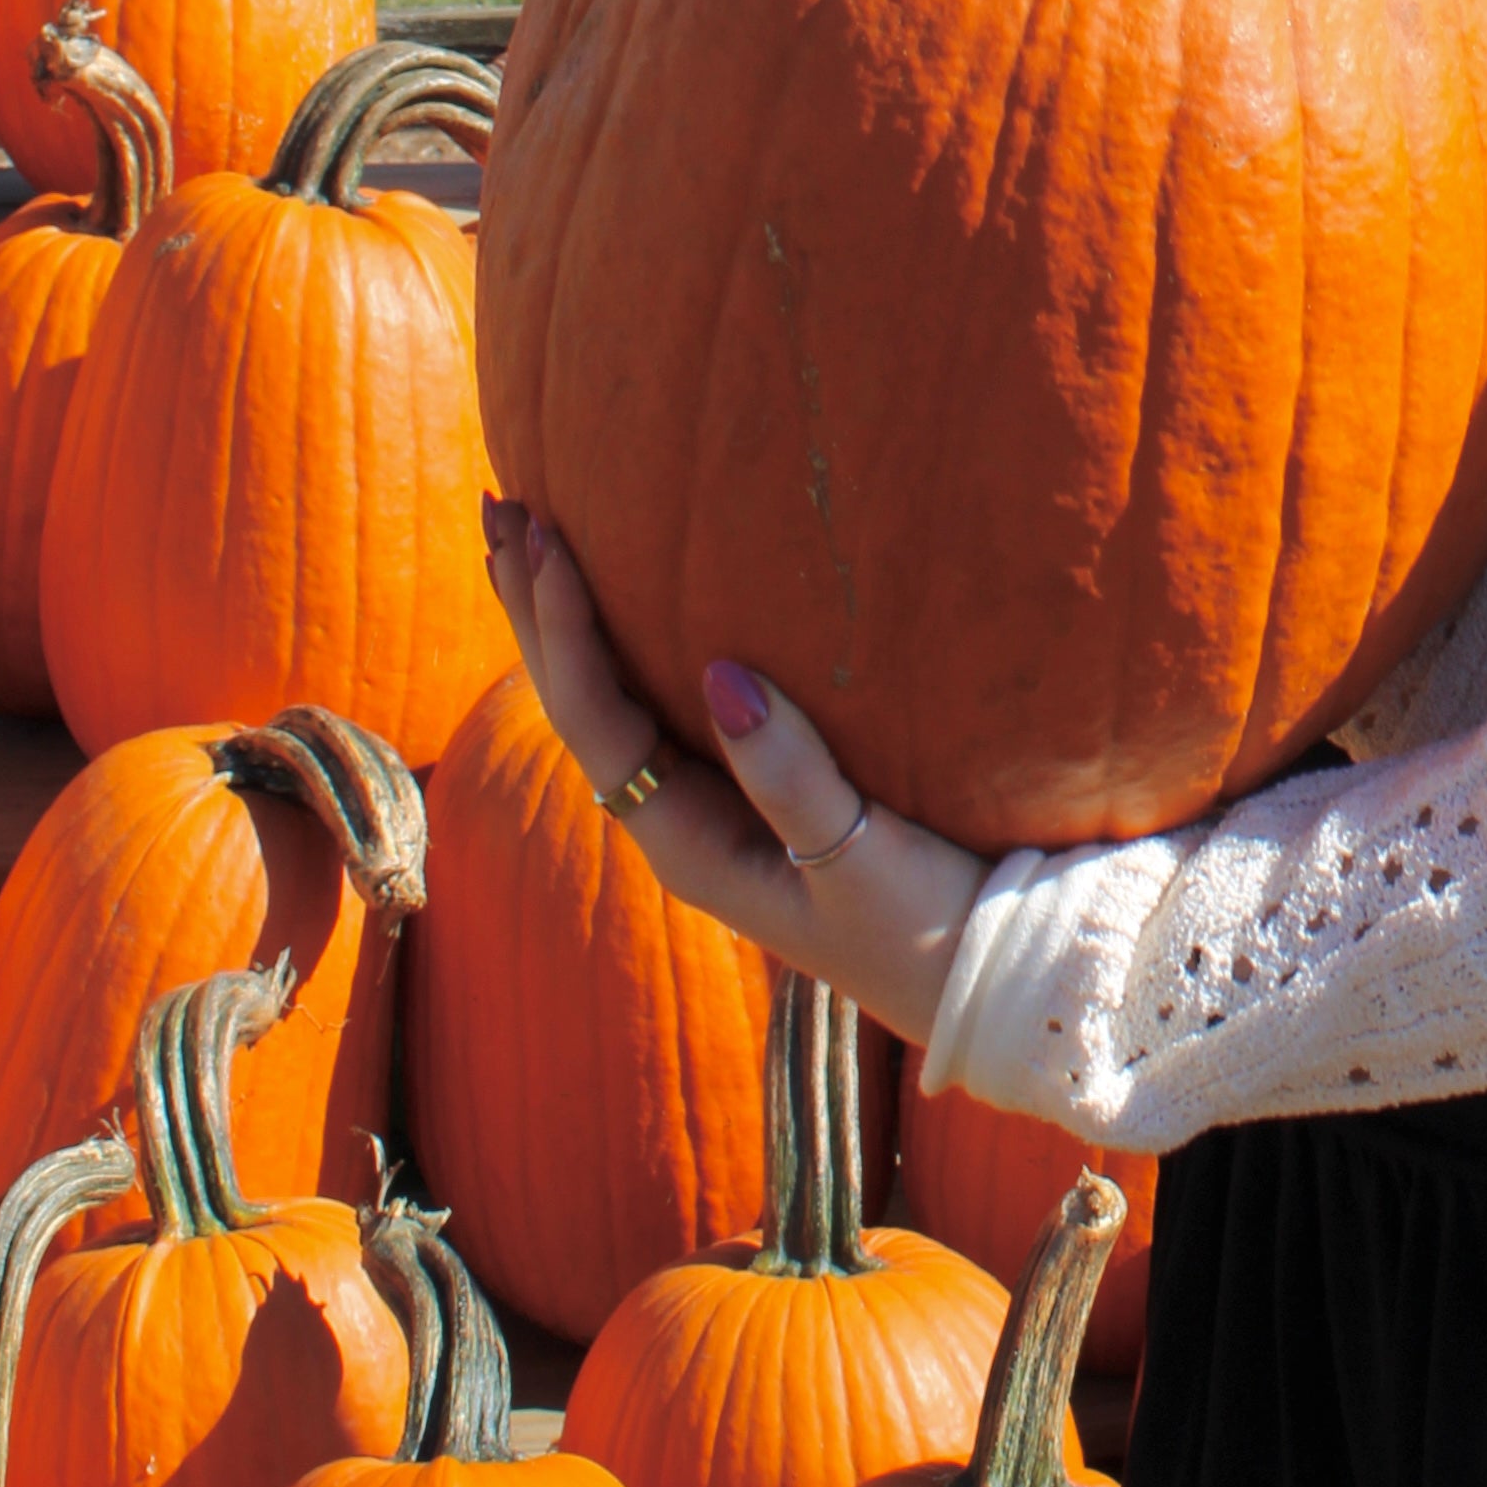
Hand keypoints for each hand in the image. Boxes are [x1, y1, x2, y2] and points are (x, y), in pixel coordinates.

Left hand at [480, 499, 985, 1047]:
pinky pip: (666, 701)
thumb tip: (721, 675)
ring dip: (567, 618)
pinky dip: (631, 639)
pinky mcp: (756, 790)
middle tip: (502, 505)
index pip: (596, 719)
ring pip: (612, 697)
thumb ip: (790, 776)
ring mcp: (714, 805)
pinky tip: (629, 595)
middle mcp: (680, 820)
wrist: (985, 981)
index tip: (550, 541)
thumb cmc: (927, 927)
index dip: (564, 629)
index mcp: (686, 842)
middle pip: (578, 701)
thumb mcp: (857, 860)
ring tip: (527, 533)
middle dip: (536, 607)